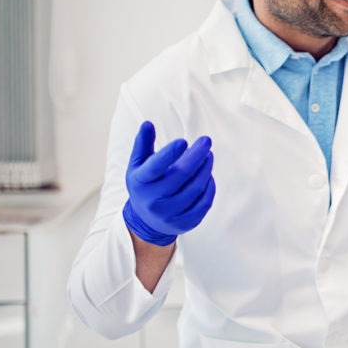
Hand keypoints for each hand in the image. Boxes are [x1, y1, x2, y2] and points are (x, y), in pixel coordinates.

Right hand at [122, 121, 215, 245]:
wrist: (145, 220)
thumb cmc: (145, 184)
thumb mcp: (138, 165)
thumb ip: (143, 144)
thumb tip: (148, 123)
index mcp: (140, 182)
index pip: (155, 167)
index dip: (169, 154)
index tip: (184, 141)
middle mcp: (153, 200)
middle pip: (181, 175)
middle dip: (196, 156)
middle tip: (206, 141)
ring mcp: (169, 214)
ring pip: (195, 189)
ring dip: (206, 169)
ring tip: (208, 156)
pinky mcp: (184, 223)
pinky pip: (203, 203)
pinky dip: (209, 187)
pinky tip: (208, 175)